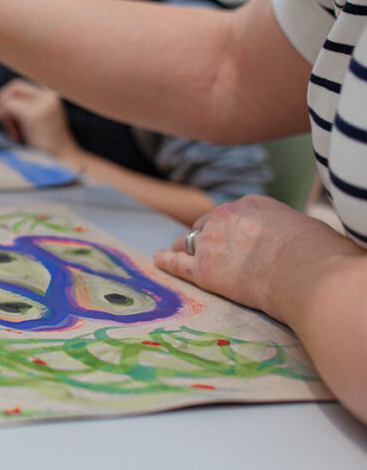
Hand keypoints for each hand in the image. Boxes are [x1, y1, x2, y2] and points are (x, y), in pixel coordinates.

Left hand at [0, 78, 80, 161]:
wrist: (63, 162)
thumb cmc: (47, 145)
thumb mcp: (38, 118)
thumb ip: (27, 105)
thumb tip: (2, 97)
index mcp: (52, 95)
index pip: (22, 85)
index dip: (11, 99)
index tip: (13, 118)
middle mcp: (49, 95)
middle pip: (15, 86)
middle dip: (3, 101)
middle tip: (4, 120)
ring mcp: (43, 104)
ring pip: (10, 95)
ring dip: (4, 112)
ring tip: (14, 131)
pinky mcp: (34, 115)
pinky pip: (8, 106)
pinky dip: (6, 119)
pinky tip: (16, 135)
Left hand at [153, 195, 357, 321]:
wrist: (306, 271)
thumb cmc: (316, 252)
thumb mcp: (300, 227)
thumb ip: (281, 230)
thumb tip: (286, 239)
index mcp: (249, 204)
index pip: (231, 215)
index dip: (233, 230)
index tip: (237, 240)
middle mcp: (224, 217)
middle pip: (206, 226)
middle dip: (208, 237)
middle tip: (211, 251)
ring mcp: (211, 242)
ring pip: (189, 242)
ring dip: (183, 248)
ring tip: (174, 252)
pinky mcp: (203, 269)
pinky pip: (177, 263)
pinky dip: (166, 261)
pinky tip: (157, 260)